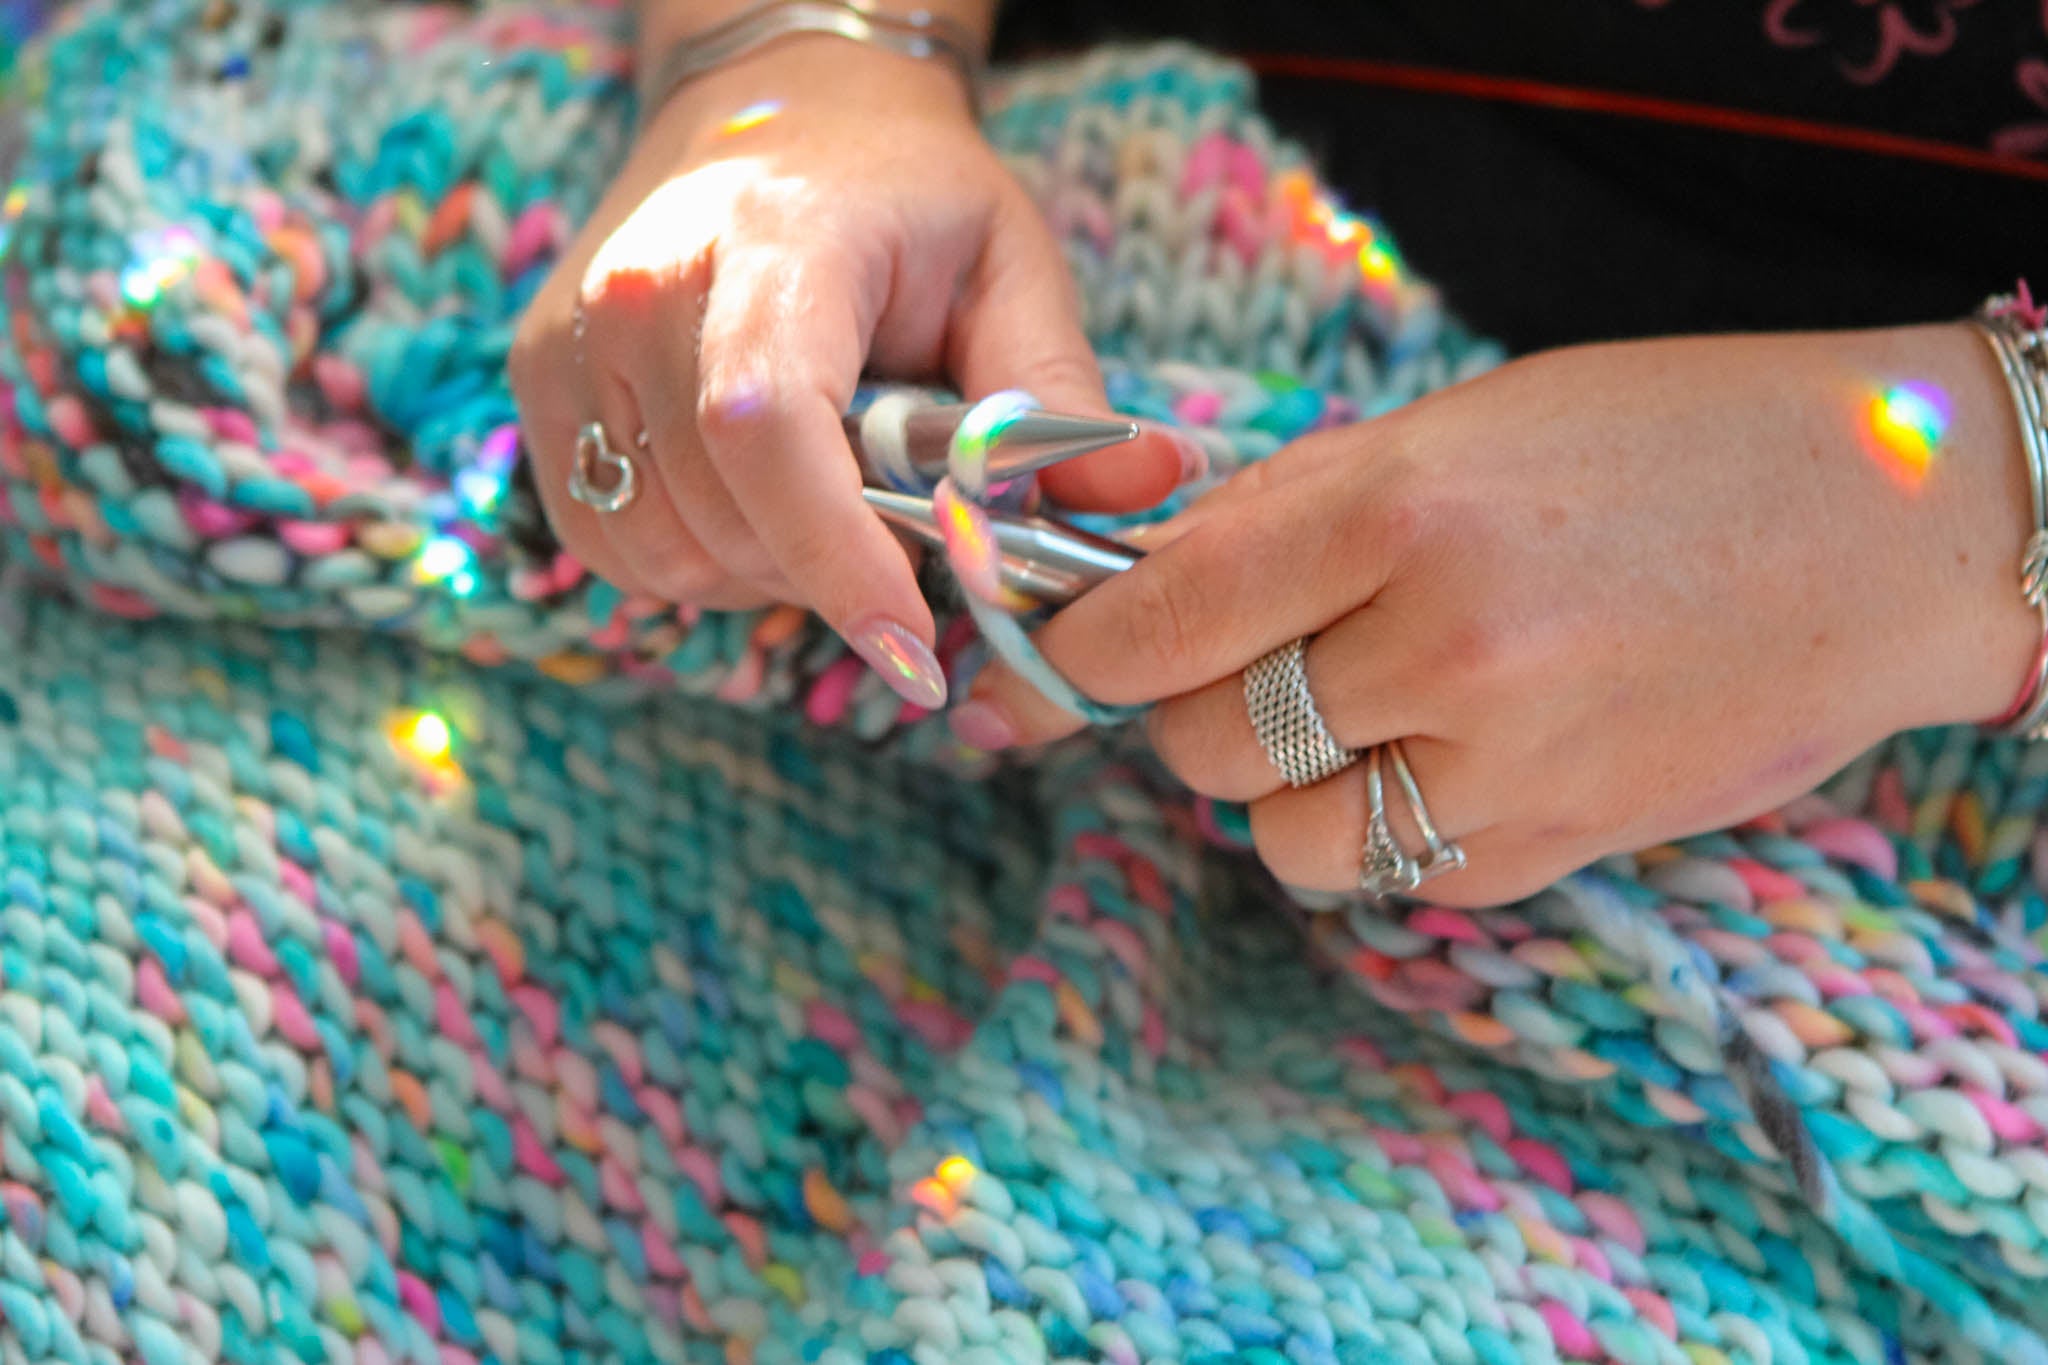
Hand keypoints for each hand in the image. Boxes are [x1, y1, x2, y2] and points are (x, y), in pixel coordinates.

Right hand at [508, 36, 1191, 705]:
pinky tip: (754, 507)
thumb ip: (1056, 396)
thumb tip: (1146, 493)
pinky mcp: (538, 382)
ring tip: (827, 510)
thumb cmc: (907, 196)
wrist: (780, 110)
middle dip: (826, 575)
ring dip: (759, 573)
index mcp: (772, 242)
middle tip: (899, 549)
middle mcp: (643, 286)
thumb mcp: (1012, 268)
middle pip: (721, 513)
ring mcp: (571, 338)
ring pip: (660, 548)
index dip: (837, 559)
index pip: (768, 428)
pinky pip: (607, 540)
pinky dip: (689, 561)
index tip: (910, 651)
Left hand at [956, 324, 2037, 905]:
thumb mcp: (1467, 425)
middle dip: (1193, 707)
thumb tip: (1152, 576)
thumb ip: (1300, 509)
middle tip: (1249, 662)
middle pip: (1203, 740)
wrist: (1890, 529)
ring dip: (1285, 788)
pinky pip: (1391, 879)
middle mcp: (1442, 647)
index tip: (1061, 653)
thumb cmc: (1671, 441)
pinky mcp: (1556, 850)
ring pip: (1282, 838)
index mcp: (1403, 509)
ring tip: (1360, 716)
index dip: (1086, 645)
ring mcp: (1505, 766)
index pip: (1166, 615)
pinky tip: (1448, 757)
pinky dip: (1381, 833)